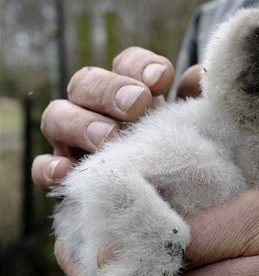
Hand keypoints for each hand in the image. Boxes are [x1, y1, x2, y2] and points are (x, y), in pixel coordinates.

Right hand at [31, 47, 202, 190]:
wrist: (169, 211)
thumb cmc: (181, 165)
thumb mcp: (192, 134)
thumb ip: (196, 105)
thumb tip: (198, 75)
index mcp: (133, 95)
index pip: (126, 64)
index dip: (139, 65)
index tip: (162, 79)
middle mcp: (99, 112)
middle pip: (85, 82)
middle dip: (109, 90)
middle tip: (136, 105)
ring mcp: (76, 144)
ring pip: (57, 116)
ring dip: (80, 122)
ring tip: (108, 137)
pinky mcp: (66, 180)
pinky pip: (42, 169)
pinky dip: (49, 168)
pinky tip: (67, 171)